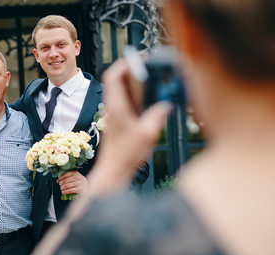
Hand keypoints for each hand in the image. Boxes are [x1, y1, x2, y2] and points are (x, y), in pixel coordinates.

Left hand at [57, 171, 87, 194]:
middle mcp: (77, 177)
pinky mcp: (79, 189)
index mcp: (76, 173)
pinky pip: (69, 190)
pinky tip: (63, 192)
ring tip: (61, 189)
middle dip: (60, 183)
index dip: (60, 177)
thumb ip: (68, 177)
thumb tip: (58, 180)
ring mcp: (78, 183)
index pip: (65, 174)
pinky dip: (65, 191)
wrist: (88, 187)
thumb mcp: (75, 176)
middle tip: (60, 185)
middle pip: (65, 180)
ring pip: (66, 186)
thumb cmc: (79, 181)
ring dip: (62, 188)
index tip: (58, 180)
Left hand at [87, 59, 171, 195]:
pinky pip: (125, 100)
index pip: (113, 76)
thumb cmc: (126, 156)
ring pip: (120, 89)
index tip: (140, 59)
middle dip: (131, 69)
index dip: (125, 63)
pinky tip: (148, 100)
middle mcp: (112, 107)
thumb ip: (157, 116)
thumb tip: (167, 105)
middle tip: (148, 67)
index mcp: (116, 107)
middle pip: (116, 79)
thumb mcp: (147, 134)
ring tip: (150, 80)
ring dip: (133, 81)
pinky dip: (135, 95)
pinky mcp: (118, 121)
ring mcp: (114, 114)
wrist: (113, 171)